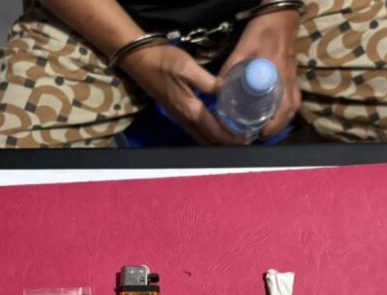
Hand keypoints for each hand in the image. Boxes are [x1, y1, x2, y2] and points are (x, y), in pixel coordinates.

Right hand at [121, 44, 244, 144]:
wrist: (139, 60)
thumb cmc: (164, 61)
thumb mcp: (189, 68)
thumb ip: (210, 82)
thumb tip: (229, 92)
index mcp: (190, 109)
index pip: (215, 131)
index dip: (231, 138)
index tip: (247, 138)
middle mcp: (184, 118)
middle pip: (208, 139)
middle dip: (226, 142)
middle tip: (244, 139)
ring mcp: (178, 117)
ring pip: (201, 137)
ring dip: (216, 139)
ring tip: (233, 135)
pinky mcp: (175, 112)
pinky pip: (195, 130)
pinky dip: (207, 133)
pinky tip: (216, 126)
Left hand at [220, 9, 301, 138]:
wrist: (280, 18)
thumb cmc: (262, 32)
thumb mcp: (242, 49)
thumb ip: (230, 68)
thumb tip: (217, 90)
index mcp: (278, 75)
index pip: (283, 104)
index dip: (274, 121)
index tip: (262, 132)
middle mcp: (288, 79)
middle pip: (291, 109)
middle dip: (278, 125)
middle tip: (262, 134)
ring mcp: (292, 77)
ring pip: (293, 104)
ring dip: (283, 119)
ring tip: (268, 127)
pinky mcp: (292, 75)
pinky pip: (292, 97)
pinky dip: (284, 108)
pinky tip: (273, 112)